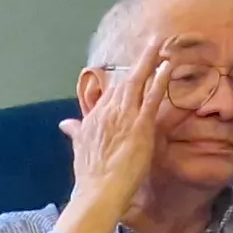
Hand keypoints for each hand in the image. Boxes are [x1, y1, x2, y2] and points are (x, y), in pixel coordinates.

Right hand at [54, 56, 176, 232]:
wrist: (97, 192)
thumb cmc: (89, 176)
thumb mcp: (80, 149)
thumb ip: (76, 132)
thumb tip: (65, 123)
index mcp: (95, 117)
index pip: (111, 91)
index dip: (125, 77)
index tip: (135, 65)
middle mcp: (108, 111)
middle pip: (126, 80)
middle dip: (140, 60)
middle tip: (154, 41)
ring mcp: (124, 116)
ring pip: (138, 82)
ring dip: (150, 61)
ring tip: (162, 44)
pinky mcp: (139, 125)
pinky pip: (151, 97)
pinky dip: (159, 80)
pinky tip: (168, 67)